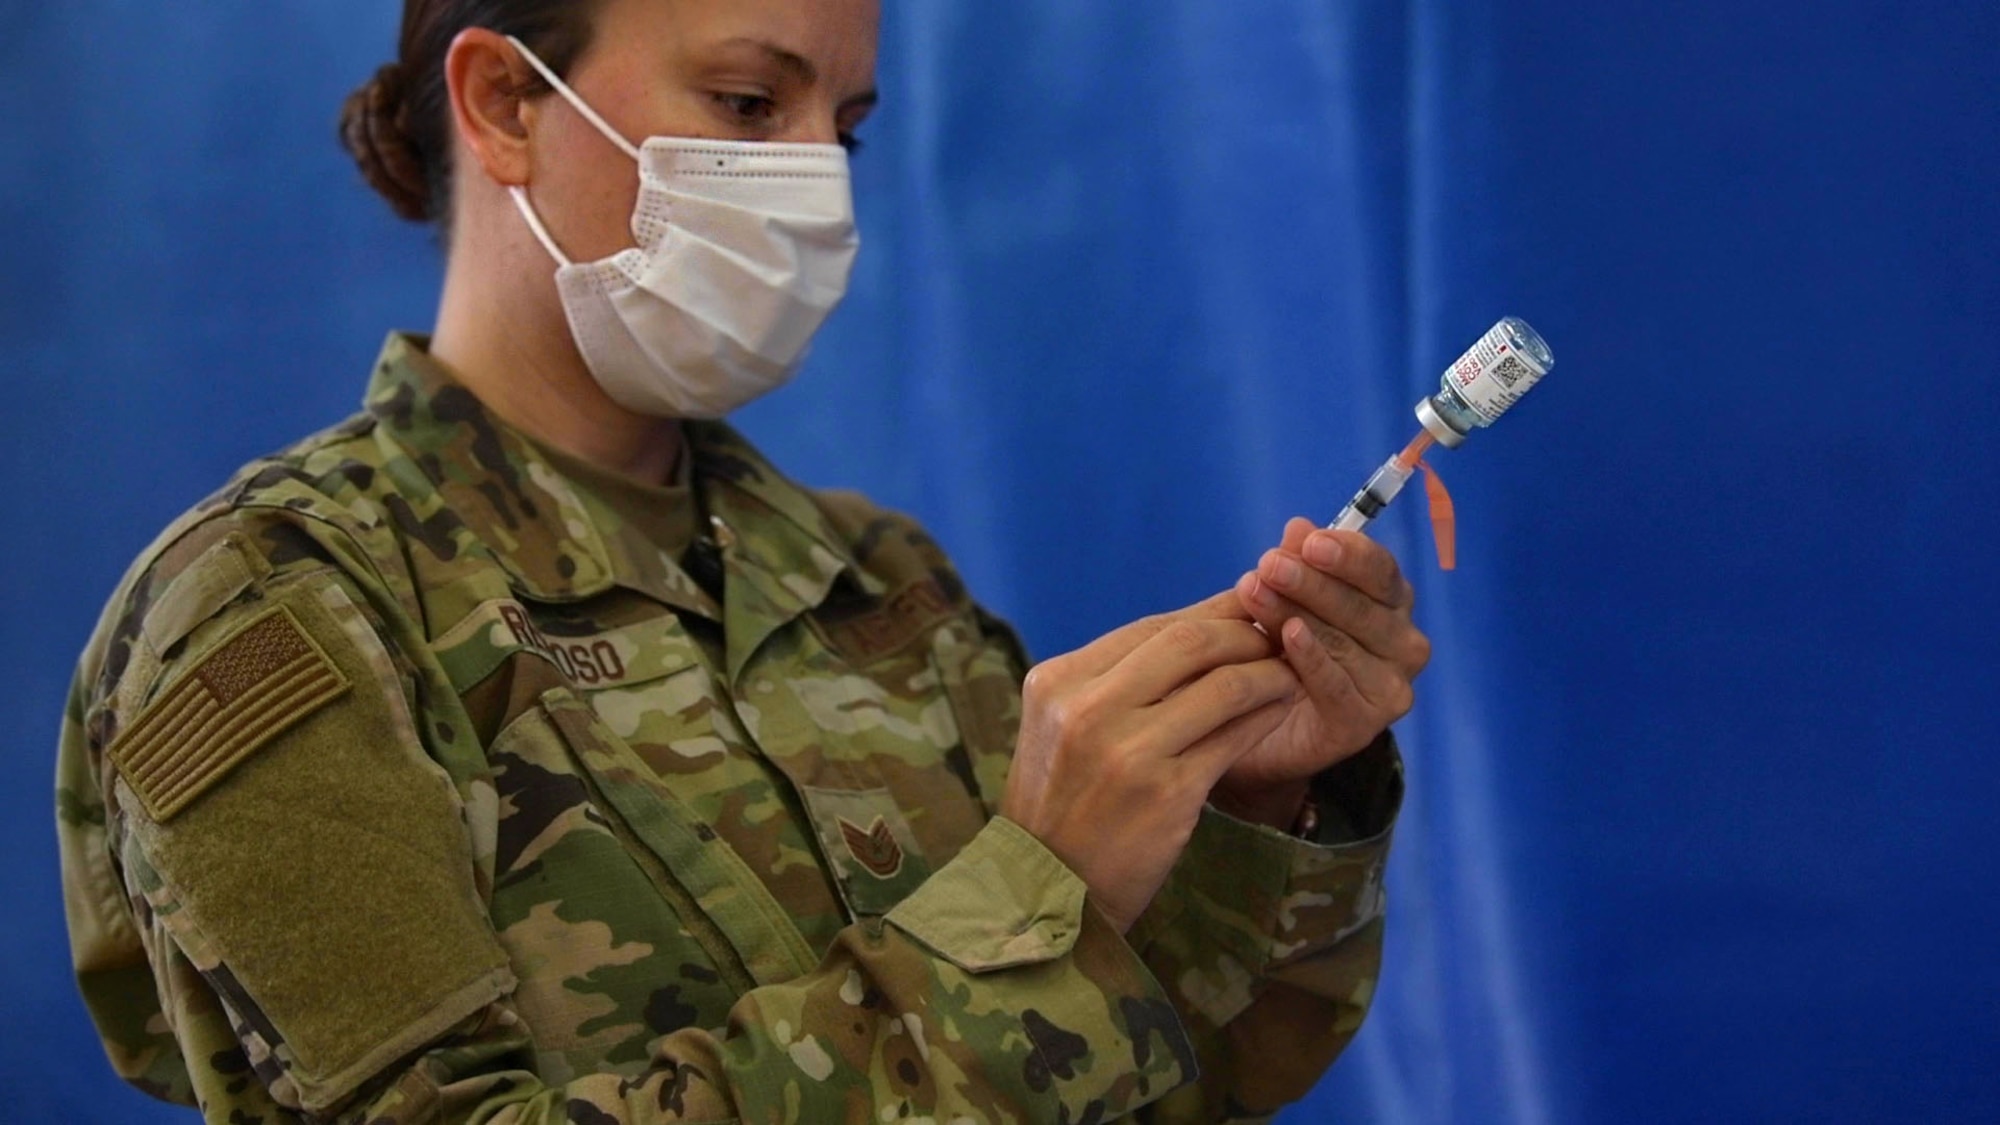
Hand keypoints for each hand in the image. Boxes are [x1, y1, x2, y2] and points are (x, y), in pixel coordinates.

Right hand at [1001, 592, 1300, 931]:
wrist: (1046, 891)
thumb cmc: (1062, 805)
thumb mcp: (1062, 728)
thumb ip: (1114, 681)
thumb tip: (1200, 630)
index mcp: (1057, 682)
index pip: (1149, 626)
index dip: (1209, 612)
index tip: (1246, 610)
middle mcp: (1087, 708)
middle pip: (1190, 641)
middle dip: (1245, 632)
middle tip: (1277, 636)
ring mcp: (1128, 751)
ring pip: (1223, 683)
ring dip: (1268, 671)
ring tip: (1288, 672)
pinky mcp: (1168, 793)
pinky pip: (1236, 736)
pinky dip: (1267, 714)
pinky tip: (1280, 709)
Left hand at [1214, 519, 1430, 826]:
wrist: (1258, 724)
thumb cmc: (1280, 650)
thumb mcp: (1284, 599)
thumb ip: (1296, 564)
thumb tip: (1298, 527)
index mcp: (1391, 604)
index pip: (1380, 571)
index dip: (1348, 554)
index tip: (1309, 542)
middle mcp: (1403, 644)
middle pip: (1363, 606)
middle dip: (1313, 582)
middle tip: (1269, 564)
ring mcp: (1390, 687)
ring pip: (1347, 643)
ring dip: (1298, 613)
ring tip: (1255, 591)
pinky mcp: (1364, 725)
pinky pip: (1338, 686)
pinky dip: (1313, 659)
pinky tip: (1288, 636)